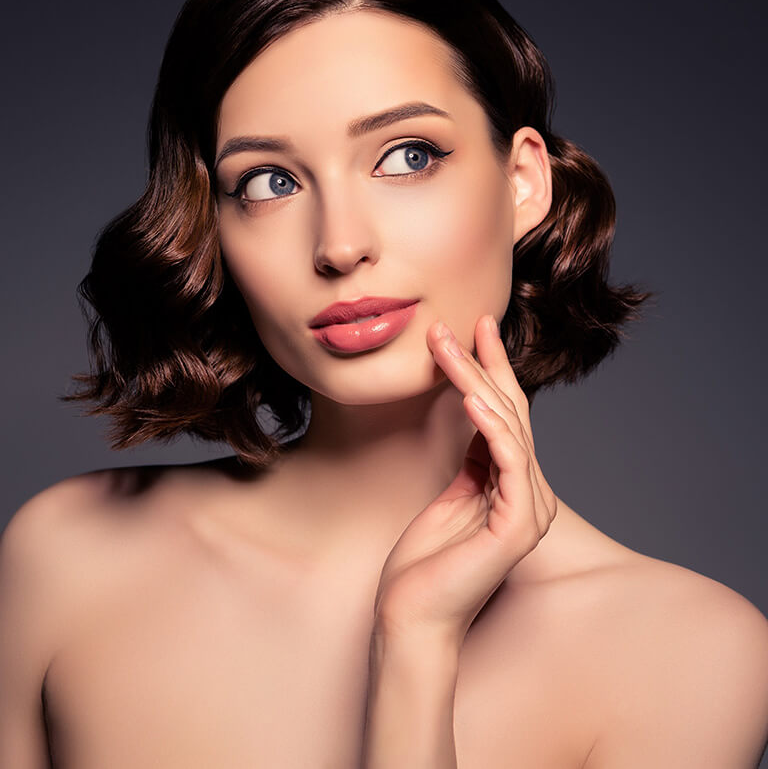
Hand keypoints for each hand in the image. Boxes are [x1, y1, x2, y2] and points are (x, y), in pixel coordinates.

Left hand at [372, 314, 557, 647]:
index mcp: (515, 488)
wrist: (412, 618)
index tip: (476, 329)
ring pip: (507, 429)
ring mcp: (528, 511)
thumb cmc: (424, 564)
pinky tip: (469, 397)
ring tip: (446, 348)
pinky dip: (491, 427)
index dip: (492, 370)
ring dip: (474, 382)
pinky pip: (510, 462)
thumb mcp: (451, 495)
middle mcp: (530, 495)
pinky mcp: (518, 526)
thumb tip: (476, 413)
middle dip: (482, 364)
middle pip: (510, 414)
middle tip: (457, 323)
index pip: (507, 415)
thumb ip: (472, 460)